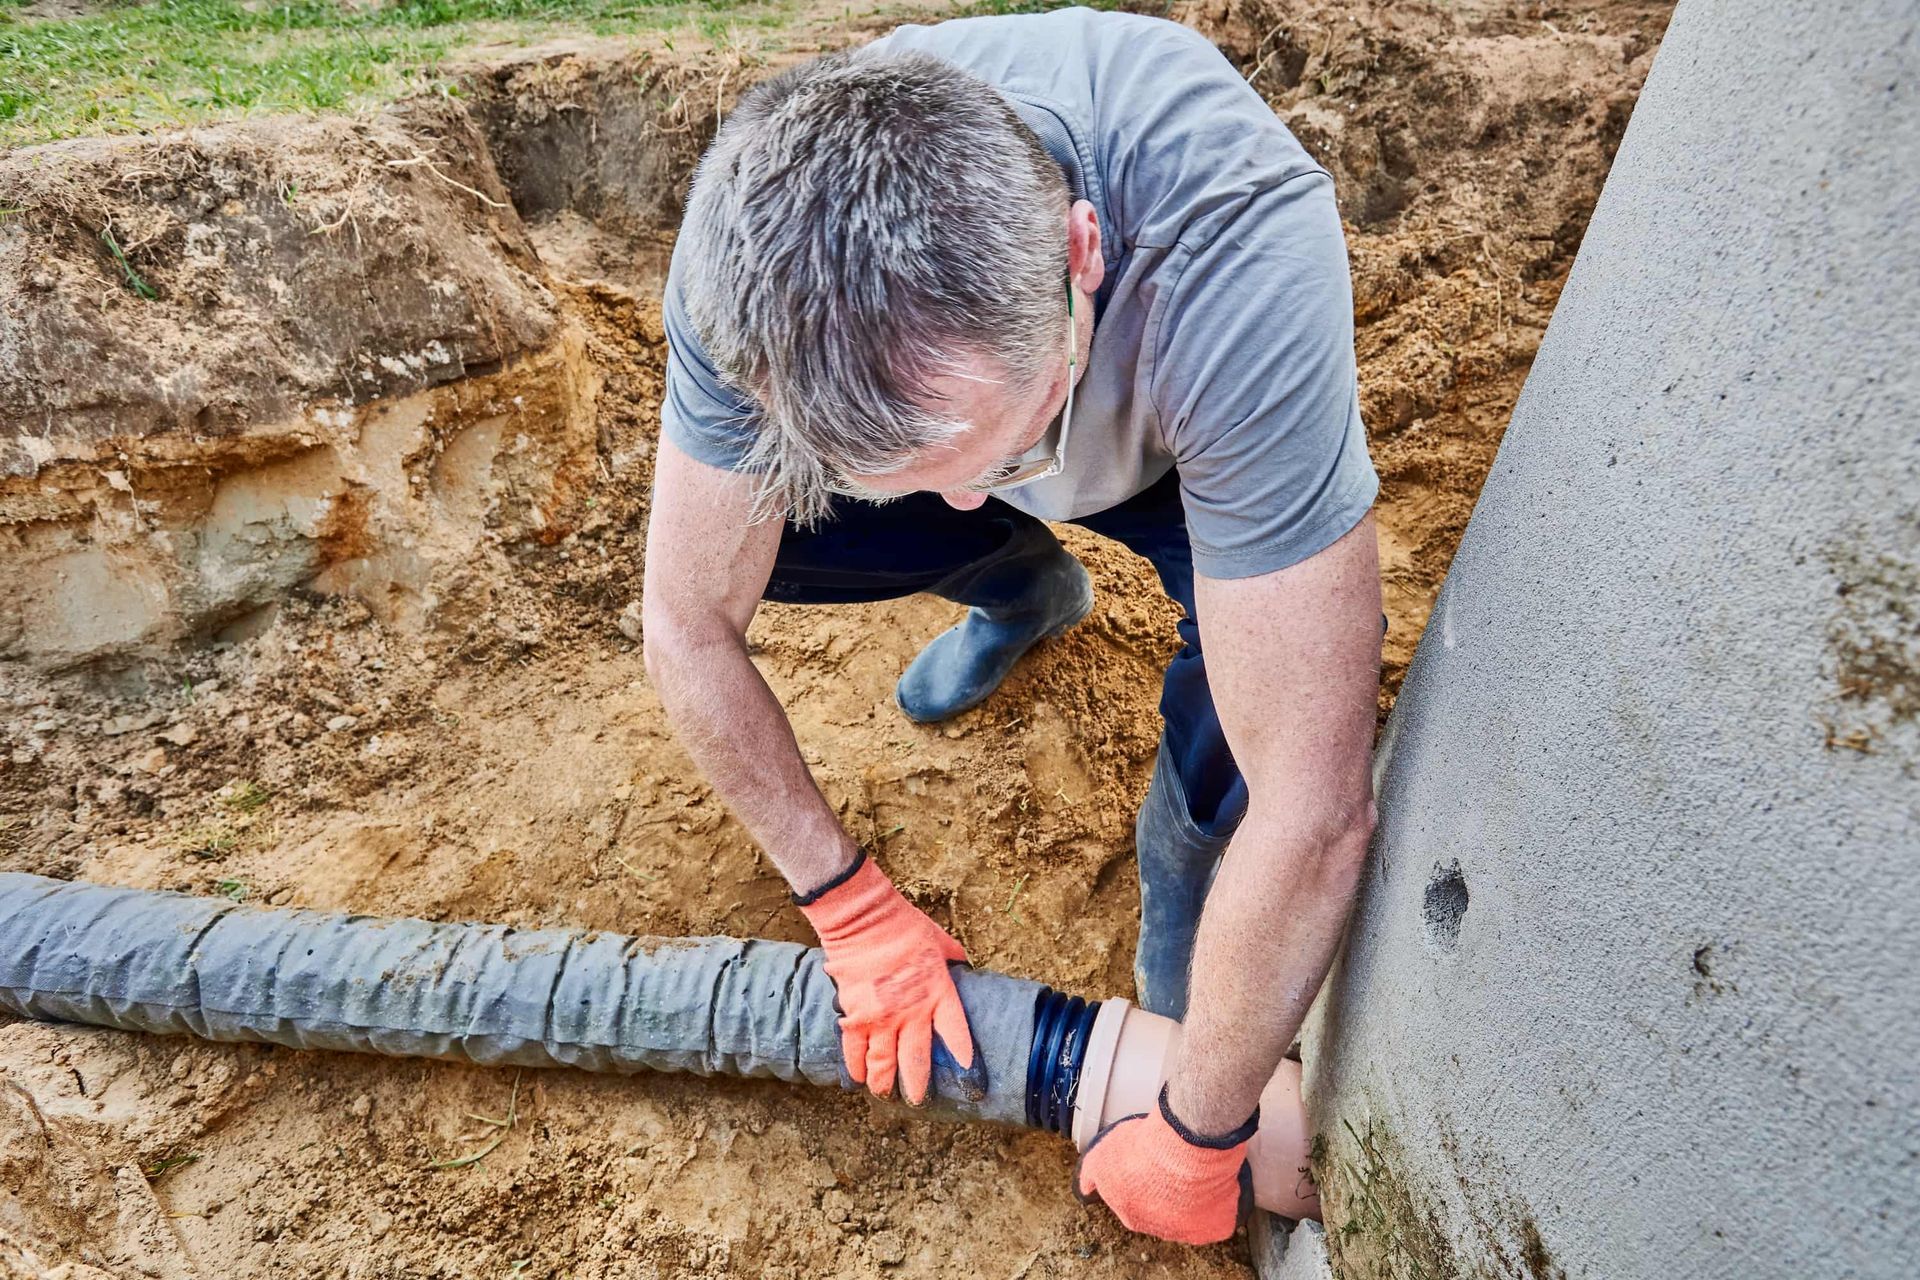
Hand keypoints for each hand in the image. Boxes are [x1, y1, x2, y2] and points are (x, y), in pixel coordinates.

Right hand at [795, 852, 975, 1104]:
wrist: (864, 920)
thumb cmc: (903, 926)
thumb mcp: (940, 941)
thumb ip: (953, 958)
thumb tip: (963, 963)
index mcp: (939, 995)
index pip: (957, 1036)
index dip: (962, 1057)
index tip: (966, 1073)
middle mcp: (913, 1014)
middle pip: (918, 1062)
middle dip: (918, 1086)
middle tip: (917, 1100)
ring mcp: (882, 1020)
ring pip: (883, 1065)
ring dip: (884, 1084)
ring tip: (885, 1094)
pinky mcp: (855, 1017)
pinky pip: (855, 1051)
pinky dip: (856, 1067)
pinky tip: (857, 1077)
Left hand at [1073, 1084, 1256, 1244]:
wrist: (1183, 1146)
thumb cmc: (1145, 1147)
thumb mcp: (1101, 1154)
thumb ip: (1092, 1173)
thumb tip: (1086, 1188)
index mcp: (1129, 1213)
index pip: (1133, 1202)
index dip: (1142, 1181)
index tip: (1149, 1164)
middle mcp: (1156, 1228)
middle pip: (1161, 1210)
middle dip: (1165, 1191)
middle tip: (1173, 1163)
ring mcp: (1187, 1230)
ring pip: (1190, 1213)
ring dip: (1192, 1196)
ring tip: (1196, 1167)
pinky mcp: (1214, 1226)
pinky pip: (1218, 1216)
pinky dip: (1219, 1203)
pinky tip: (1216, 1183)